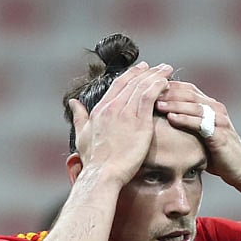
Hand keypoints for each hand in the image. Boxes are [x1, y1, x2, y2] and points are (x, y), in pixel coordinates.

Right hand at [69, 62, 173, 186]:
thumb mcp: (81, 135)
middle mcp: (112, 108)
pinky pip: (150, 97)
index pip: (118, 85)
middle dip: (147, 72)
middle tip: (158, 66)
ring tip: (167, 70)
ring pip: (143, 87)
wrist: (102, 174)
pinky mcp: (140, 122)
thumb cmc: (93, 160)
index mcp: (100, 110)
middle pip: (132, 82)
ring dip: (156, 76)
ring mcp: (126, 114)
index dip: (131, 75)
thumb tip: (73, 102)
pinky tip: (166, 83)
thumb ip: (79, 117)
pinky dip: (158, 87)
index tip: (141, 69)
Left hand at [157, 81, 240, 187]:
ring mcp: (219, 119)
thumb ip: (186, 122)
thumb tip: (160, 118)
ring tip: (156, 104)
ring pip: (194, 106)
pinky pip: (200, 123)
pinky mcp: (220, 133)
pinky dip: (185, 119)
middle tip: (148, 92)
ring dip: (174, 104)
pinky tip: (171, 118)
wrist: (238, 168)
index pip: (187, 88)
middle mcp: (215, 108)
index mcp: (210, 105)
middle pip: (189, 93)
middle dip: (168, 92)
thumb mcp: (199, 133)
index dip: (168, 86)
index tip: (148, 88)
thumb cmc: (215, 151)